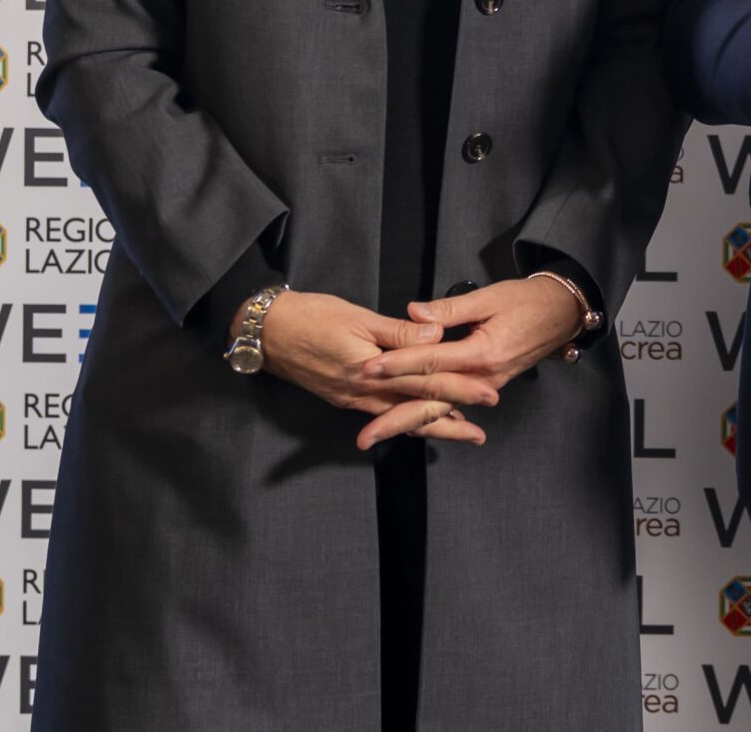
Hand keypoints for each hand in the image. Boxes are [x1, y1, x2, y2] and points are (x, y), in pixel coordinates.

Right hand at [252, 289, 495, 449]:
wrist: (265, 333)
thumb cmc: (310, 317)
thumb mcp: (357, 317)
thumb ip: (399, 331)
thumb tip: (437, 335)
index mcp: (371, 370)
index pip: (424, 381)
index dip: (458, 389)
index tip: (485, 393)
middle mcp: (363, 392)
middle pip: (416, 408)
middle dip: (451, 421)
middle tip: (479, 434)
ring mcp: (351, 399)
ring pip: (400, 417)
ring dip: (430, 427)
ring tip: (459, 434)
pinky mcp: (343, 398)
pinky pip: (381, 414)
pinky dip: (404, 420)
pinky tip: (418, 421)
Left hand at [354, 277, 589, 449]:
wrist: (563, 313)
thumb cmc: (528, 301)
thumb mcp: (490, 297)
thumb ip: (450, 308)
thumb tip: (414, 313)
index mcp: (482, 354)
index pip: (431, 362)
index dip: (398, 364)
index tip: (369, 368)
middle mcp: (482, 378)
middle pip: (431, 402)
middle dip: (395, 420)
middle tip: (365, 436)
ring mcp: (485, 386)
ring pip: (439, 410)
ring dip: (406, 424)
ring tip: (376, 436)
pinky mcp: (485, 386)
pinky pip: (451, 406)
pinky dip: (428, 418)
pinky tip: (407, 427)